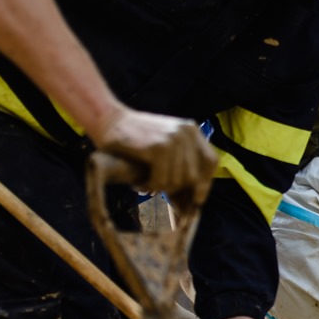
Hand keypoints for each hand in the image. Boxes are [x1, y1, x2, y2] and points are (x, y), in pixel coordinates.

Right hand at [91, 107, 215, 200]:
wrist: (107, 119)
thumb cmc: (135, 138)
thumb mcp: (165, 144)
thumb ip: (181, 162)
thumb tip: (193, 198)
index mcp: (192, 130)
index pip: (210, 162)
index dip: (205, 183)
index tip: (196, 199)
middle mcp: (187, 133)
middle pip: (194, 176)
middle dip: (176, 190)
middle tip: (157, 189)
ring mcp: (173, 139)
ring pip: (176, 182)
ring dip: (158, 188)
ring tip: (144, 182)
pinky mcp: (158, 147)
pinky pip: (161, 180)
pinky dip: (149, 186)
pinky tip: (138, 183)